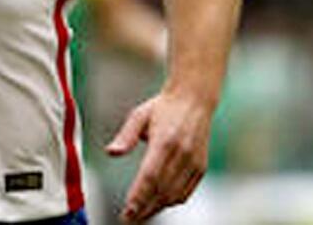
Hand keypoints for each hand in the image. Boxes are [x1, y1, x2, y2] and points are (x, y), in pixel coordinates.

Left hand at [105, 92, 211, 222]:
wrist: (194, 99)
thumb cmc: (163, 107)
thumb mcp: (139, 115)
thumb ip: (125, 136)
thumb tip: (111, 152)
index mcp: (165, 140)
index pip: (150, 176)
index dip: (138, 197)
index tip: (126, 211)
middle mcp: (182, 153)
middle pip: (161, 190)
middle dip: (144, 209)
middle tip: (128, 219)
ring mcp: (194, 162)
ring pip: (174, 195)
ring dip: (156, 208)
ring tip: (140, 214)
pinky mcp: (201, 167)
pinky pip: (186, 192)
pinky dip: (171, 202)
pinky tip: (158, 204)